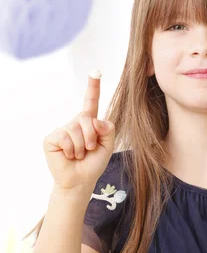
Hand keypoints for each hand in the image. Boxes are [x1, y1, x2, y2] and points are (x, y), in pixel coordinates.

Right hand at [43, 74, 114, 190]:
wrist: (80, 180)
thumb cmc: (93, 163)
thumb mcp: (108, 146)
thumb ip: (108, 129)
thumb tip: (96, 120)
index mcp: (90, 123)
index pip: (91, 102)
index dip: (93, 87)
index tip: (95, 72)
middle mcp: (75, 123)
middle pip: (86, 117)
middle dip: (92, 136)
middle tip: (89, 149)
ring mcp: (62, 129)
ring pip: (76, 129)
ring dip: (81, 146)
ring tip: (78, 155)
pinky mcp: (52, 138)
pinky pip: (65, 137)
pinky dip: (70, 149)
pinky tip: (68, 155)